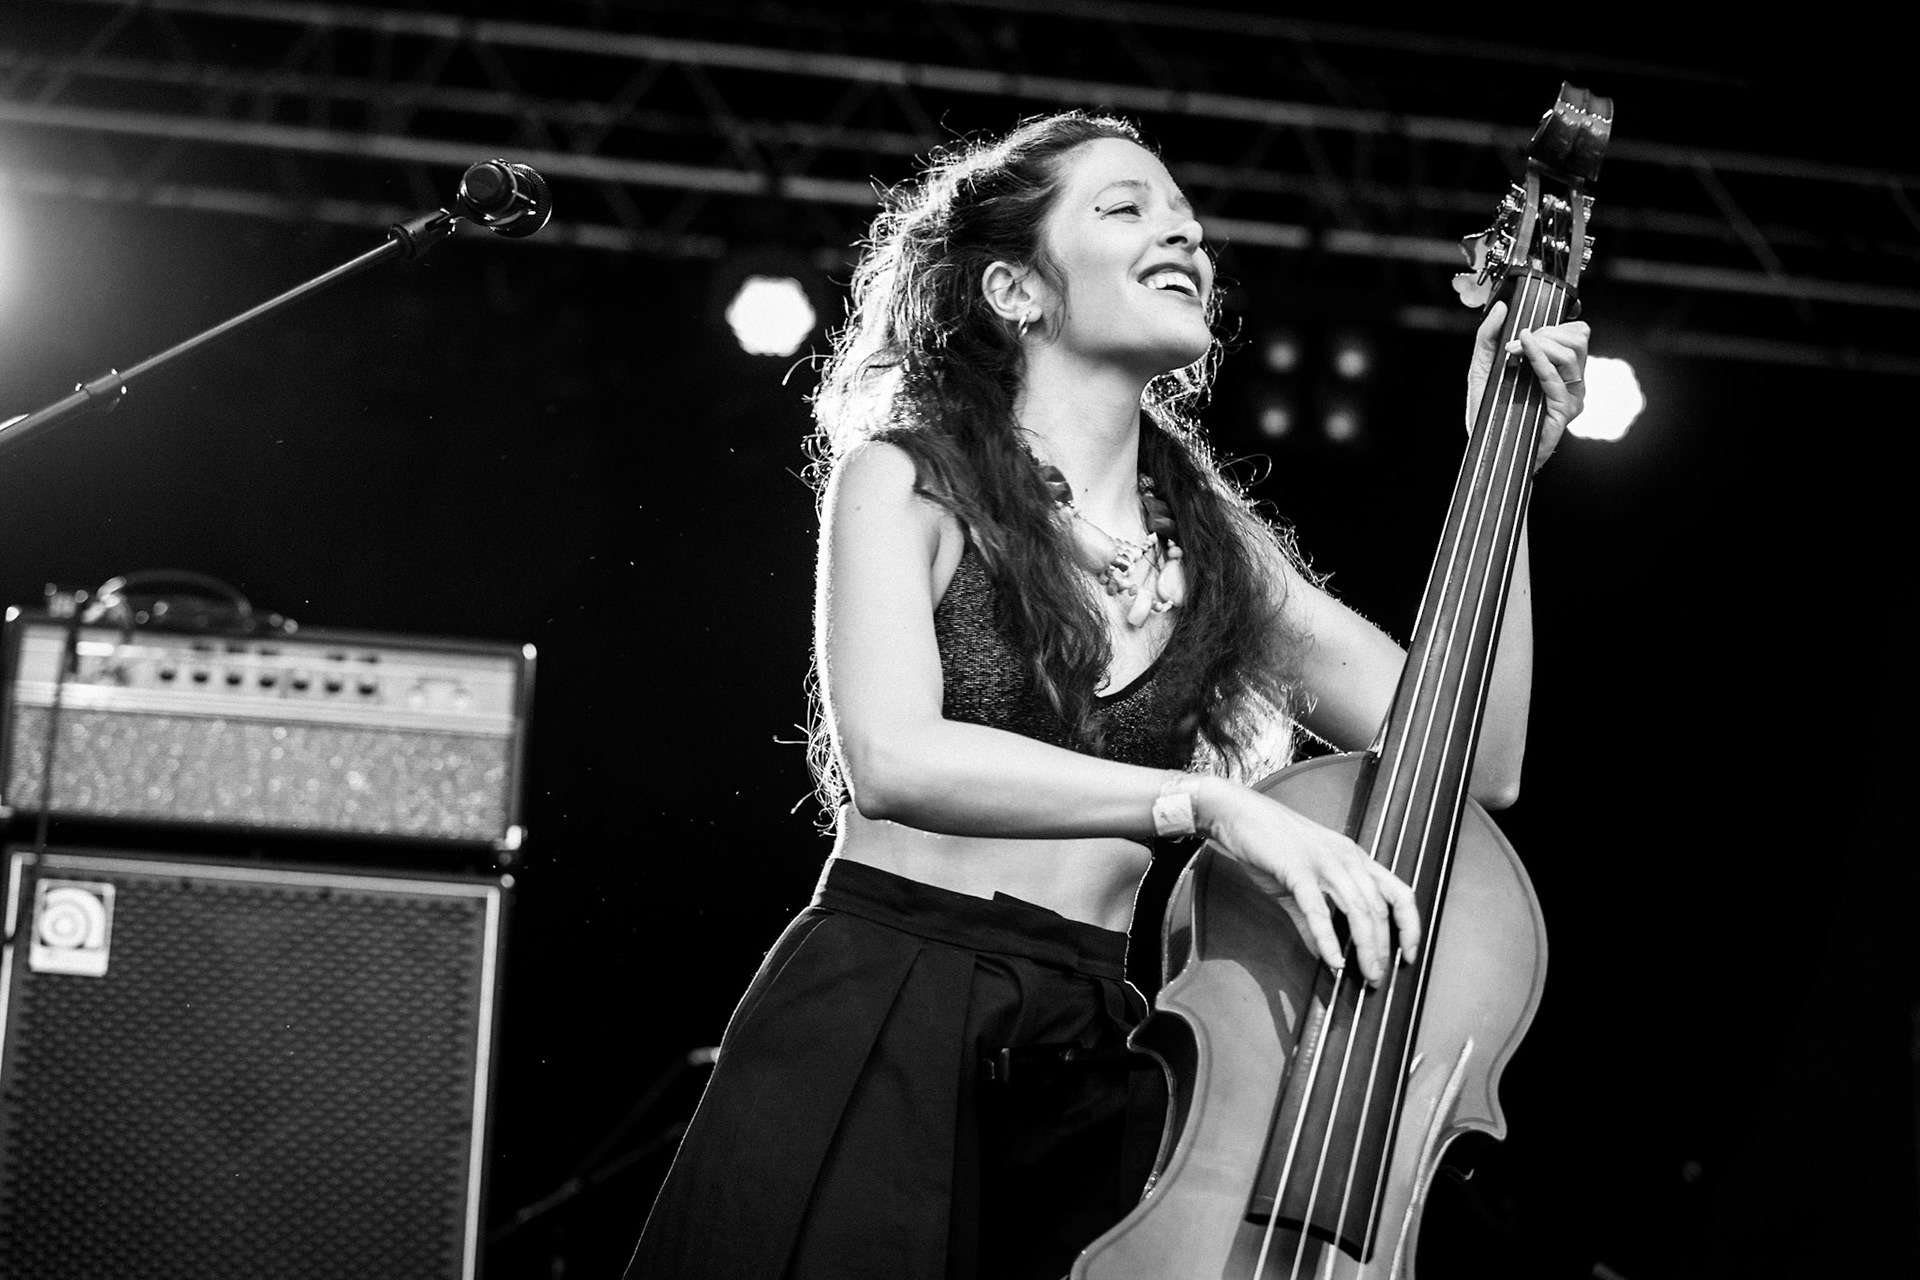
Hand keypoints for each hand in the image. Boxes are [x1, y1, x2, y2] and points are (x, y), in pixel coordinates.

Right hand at [1199, 779, 1420, 984]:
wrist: (1238, 813)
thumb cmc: (1270, 843)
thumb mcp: (1300, 882)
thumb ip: (1313, 919)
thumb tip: (1324, 953)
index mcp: (1354, 857)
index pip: (1399, 892)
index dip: (1410, 925)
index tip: (1409, 953)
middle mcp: (1347, 858)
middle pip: (1379, 908)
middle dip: (1384, 948)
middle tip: (1378, 977)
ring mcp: (1324, 862)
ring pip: (1358, 910)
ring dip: (1366, 948)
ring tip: (1365, 974)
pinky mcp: (1297, 869)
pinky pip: (1318, 910)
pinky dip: (1328, 939)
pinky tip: (1333, 960)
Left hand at [1466, 301, 1589, 471]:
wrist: (1488, 447)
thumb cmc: (1489, 411)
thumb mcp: (1483, 368)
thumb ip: (1488, 337)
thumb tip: (1500, 308)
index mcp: (1559, 368)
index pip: (1576, 332)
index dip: (1550, 325)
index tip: (1519, 333)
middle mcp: (1571, 380)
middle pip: (1578, 337)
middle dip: (1545, 331)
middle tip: (1517, 344)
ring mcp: (1571, 395)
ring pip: (1571, 352)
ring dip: (1541, 344)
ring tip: (1516, 351)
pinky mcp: (1565, 410)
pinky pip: (1558, 377)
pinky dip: (1540, 358)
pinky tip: (1524, 352)